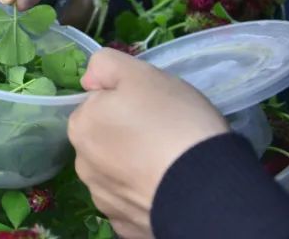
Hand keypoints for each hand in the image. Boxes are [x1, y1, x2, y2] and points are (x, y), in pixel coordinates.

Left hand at [68, 49, 229, 238]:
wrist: (207, 189)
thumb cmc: (172, 123)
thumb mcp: (141, 74)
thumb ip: (106, 65)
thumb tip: (88, 80)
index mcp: (81, 127)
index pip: (99, 104)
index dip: (126, 101)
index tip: (152, 107)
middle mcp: (84, 166)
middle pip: (106, 138)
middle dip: (128, 134)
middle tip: (164, 132)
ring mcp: (105, 200)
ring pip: (118, 172)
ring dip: (136, 167)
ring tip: (171, 162)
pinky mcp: (127, 226)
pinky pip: (134, 201)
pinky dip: (147, 194)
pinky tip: (169, 187)